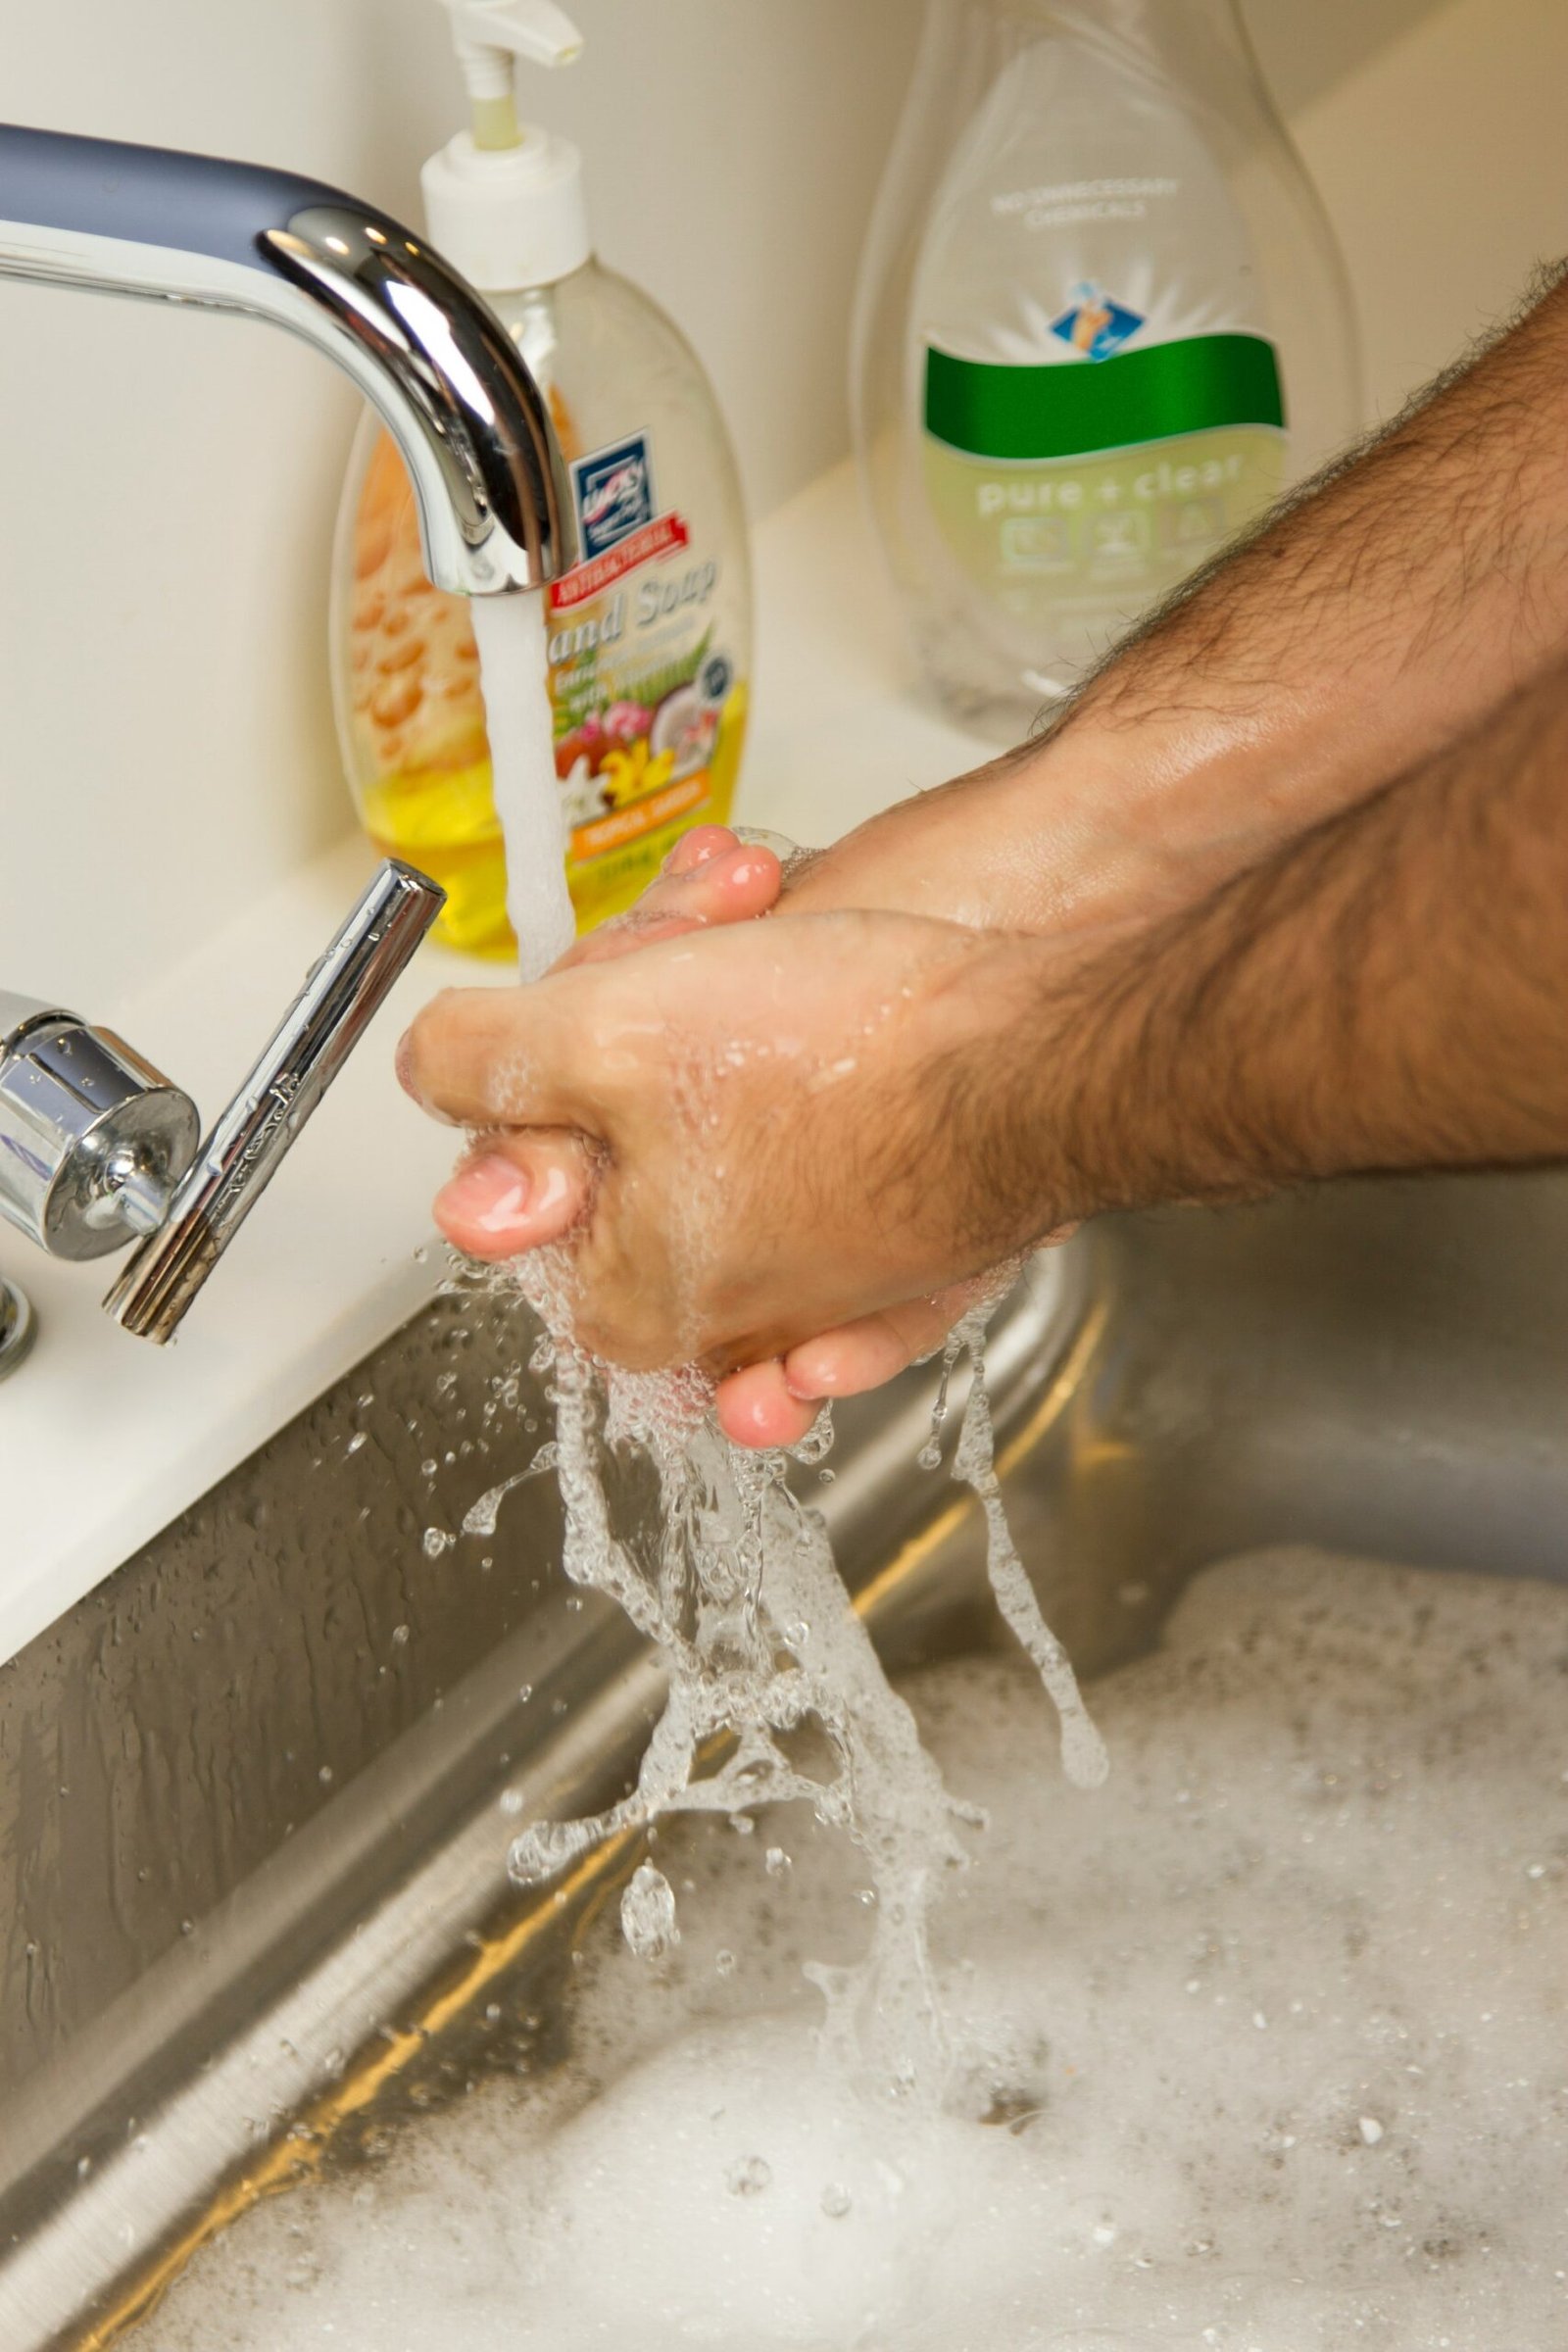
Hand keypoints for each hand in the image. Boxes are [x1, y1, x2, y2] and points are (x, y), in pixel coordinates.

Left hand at [401, 885, 1083, 1427]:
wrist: (1049, 1052)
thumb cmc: (854, 1064)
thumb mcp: (605, 1037)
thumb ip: (484, 1064)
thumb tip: (428, 1074)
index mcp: (636, 1299)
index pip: (529, 1197)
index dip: (544, 1071)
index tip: (592, 999)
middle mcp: (732, 1312)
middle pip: (626, 1142)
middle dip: (642, 1015)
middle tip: (696, 939)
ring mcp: (829, 1274)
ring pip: (716, 1110)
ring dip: (718, 991)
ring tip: (755, 921)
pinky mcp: (907, 1223)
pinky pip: (810, 1116)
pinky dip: (789, 1014)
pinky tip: (781, 932)